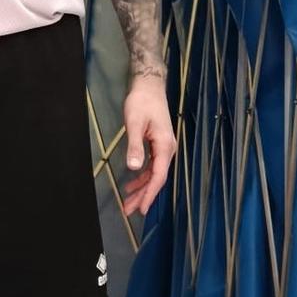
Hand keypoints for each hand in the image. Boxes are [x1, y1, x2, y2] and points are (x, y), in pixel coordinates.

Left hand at [122, 75, 175, 216]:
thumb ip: (135, 146)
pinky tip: (132, 184)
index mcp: (165, 146)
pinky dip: (142, 177)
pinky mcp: (158, 145)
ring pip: (153, 174)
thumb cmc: (141, 102)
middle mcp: (168, 150)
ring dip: (141, 188)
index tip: (141, 208)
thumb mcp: (134, 123)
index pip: (158, 176)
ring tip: (128, 202)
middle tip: (128, 210)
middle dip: (143, 195)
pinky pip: (151, 166)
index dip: (150, 194)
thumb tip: (134, 168)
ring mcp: (164, 148)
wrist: (149, 86)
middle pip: (156, 179)